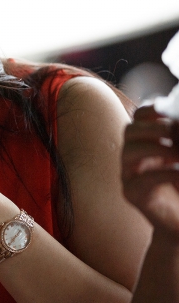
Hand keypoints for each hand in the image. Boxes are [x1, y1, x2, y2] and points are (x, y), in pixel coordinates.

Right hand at [122, 105, 178, 237]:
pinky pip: (142, 179)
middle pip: (130, 130)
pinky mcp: (132, 194)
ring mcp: (129, 174)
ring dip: (156, 148)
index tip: (167, 109)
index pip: (139, 116)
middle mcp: (133, 154)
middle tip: (173, 130)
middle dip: (152, 127)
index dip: (150, 109)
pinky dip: (163, 173)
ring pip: (128, 152)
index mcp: (147, 140)